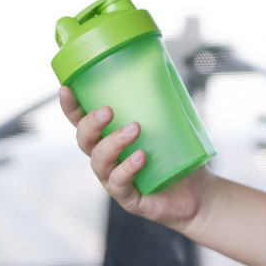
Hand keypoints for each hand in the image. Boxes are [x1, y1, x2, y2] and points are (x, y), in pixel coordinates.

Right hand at [59, 86, 217, 232]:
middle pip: (84, 141)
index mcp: (109, 139)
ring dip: (113, 143)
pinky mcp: (129, 198)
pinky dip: (127, 169)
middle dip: (90, 124)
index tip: (66, 89)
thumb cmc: (180, 156)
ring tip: (135, 129)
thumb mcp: (172, 125)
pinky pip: (119, 184)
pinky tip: (140, 158)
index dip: (70, 107)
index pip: (82, 122)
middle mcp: (107, 159)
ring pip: (99, 161)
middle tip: (107, 111)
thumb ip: (162, 102)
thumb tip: (165, 67)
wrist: (199, 192)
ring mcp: (114, 180)